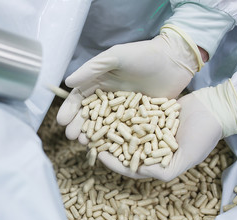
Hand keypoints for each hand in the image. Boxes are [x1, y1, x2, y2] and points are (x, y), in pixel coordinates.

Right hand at [57, 25, 203, 140]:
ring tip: (84, 144)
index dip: (70, 110)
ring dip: (94, 135)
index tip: (62, 121)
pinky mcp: (139, 118)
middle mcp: (110, 98)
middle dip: (80, 126)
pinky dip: (116, 139)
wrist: (174, 61)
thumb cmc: (143, 55)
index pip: (80, 98)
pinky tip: (108, 148)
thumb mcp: (115, 57)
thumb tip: (68, 82)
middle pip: (90, 115)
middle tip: (72, 137)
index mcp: (100, 82)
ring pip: (105, 125)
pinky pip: (125, 130)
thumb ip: (92, 69)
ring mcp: (125, 110)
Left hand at [99, 80, 236, 180]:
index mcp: (158, 161)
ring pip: (126, 131)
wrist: (214, 109)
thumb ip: (164, 170)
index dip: (115, 162)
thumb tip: (139, 173)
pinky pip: (133, 114)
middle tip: (89, 140)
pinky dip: (120, 113)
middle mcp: (151, 146)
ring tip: (94, 124)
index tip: (99, 155)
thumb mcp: (186, 158)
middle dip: (107, 145)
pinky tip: (107, 107)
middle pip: (125, 148)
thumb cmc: (203, 136)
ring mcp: (150, 129)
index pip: (131, 166)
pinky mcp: (151, 113)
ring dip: (110, 129)